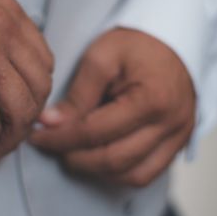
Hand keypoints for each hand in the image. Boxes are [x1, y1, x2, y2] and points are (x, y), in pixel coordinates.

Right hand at [0, 0, 53, 168]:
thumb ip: (0, 47)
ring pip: (21, 110)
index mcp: (6, 10)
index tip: (25, 111)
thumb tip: (32, 96)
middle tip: (9, 138)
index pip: (42, 60)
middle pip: (39, 86)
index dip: (36, 92)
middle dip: (27, 120)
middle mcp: (3, 29)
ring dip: (9, 138)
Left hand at [29, 28, 194, 186]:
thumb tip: (49, 124)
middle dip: (75, 158)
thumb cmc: (137, 45)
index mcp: (152, 100)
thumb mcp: (102, 57)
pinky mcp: (179, 144)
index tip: (37, 136)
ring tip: (73, 152)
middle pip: (114, 159)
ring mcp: (179, 137)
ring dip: (97, 171)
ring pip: (132, 176)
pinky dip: (119, 174)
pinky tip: (99, 159)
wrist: (174, 40)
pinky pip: (147, 175)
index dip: (61, 139)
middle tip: (51, 146)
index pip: (96, 132)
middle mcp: (171, 124)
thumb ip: (77, 95)